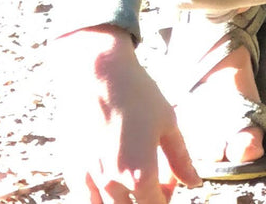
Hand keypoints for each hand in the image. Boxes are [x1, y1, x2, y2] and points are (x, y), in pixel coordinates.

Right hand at [51, 25, 200, 203]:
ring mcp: (88, 178)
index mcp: (140, 173)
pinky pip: (85, 199)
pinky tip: (111, 178)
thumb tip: (194, 183)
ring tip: (132, 182)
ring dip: (122, 203)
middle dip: (147, 201)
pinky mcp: (71, 170)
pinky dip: (99, 198)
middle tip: (155, 182)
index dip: (167, 197)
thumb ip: (181, 159)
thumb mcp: (168, 124)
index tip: (171, 182)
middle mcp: (112, 182)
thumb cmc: (137, 95)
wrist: (97, 74)